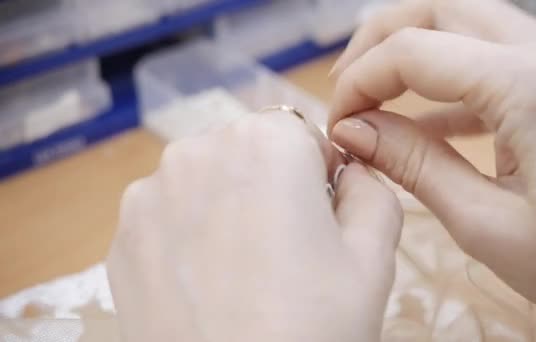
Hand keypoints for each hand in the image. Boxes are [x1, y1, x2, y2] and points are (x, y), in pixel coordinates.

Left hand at [107, 111, 402, 341]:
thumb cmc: (313, 328)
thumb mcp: (374, 256)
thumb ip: (372, 189)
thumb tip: (350, 172)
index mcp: (266, 141)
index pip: (300, 135)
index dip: (317, 178)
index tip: (319, 222)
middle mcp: (197, 150)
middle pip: (248, 152)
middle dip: (270, 186)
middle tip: (286, 252)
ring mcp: (149, 194)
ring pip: (205, 181)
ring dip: (226, 207)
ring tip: (243, 272)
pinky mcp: (120, 237)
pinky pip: (167, 216)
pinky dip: (187, 236)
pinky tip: (205, 285)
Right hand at [328, 0, 535, 334]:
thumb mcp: (487, 225)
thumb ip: (415, 166)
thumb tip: (351, 131)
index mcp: (527, 85)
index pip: (411, 51)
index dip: (359, 83)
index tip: (336, 127)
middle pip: (438, 8)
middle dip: (379, 43)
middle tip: (346, 92)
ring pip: (464, 22)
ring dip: (411, 53)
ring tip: (373, 101)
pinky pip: (491, 58)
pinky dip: (445, 80)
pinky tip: (421, 124)